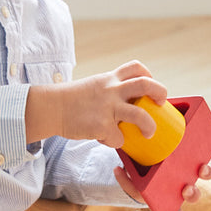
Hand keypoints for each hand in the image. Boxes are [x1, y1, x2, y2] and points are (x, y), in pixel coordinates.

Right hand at [24, 60, 166, 145]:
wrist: (50, 107)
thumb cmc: (72, 100)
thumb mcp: (94, 86)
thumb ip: (111, 90)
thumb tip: (129, 105)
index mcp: (110, 79)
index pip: (136, 68)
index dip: (149, 76)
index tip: (149, 88)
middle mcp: (112, 90)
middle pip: (146, 85)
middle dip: (160, 93)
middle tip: (160, 104)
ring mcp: (108, 108)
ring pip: (140, 115)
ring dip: (149, 126)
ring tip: (148, 133)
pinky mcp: (101, 126)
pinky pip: (118, 139)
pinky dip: (115, 142)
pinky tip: (105, 140)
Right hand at [114, 161, 210, 210]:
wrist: (150, 157)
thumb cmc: (141, 175)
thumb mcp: (132, 181)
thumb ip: (125, 179)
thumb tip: (117, 170)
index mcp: (167, 200)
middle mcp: (181, 188)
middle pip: (191, 195)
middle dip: (192, 194)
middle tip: (186, 189)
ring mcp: (189, 172)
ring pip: (201, 175)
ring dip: (204, 174)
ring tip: (200, 170)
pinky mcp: (193, 156)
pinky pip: (203, 157)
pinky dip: (205, 155)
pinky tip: (204, 152)